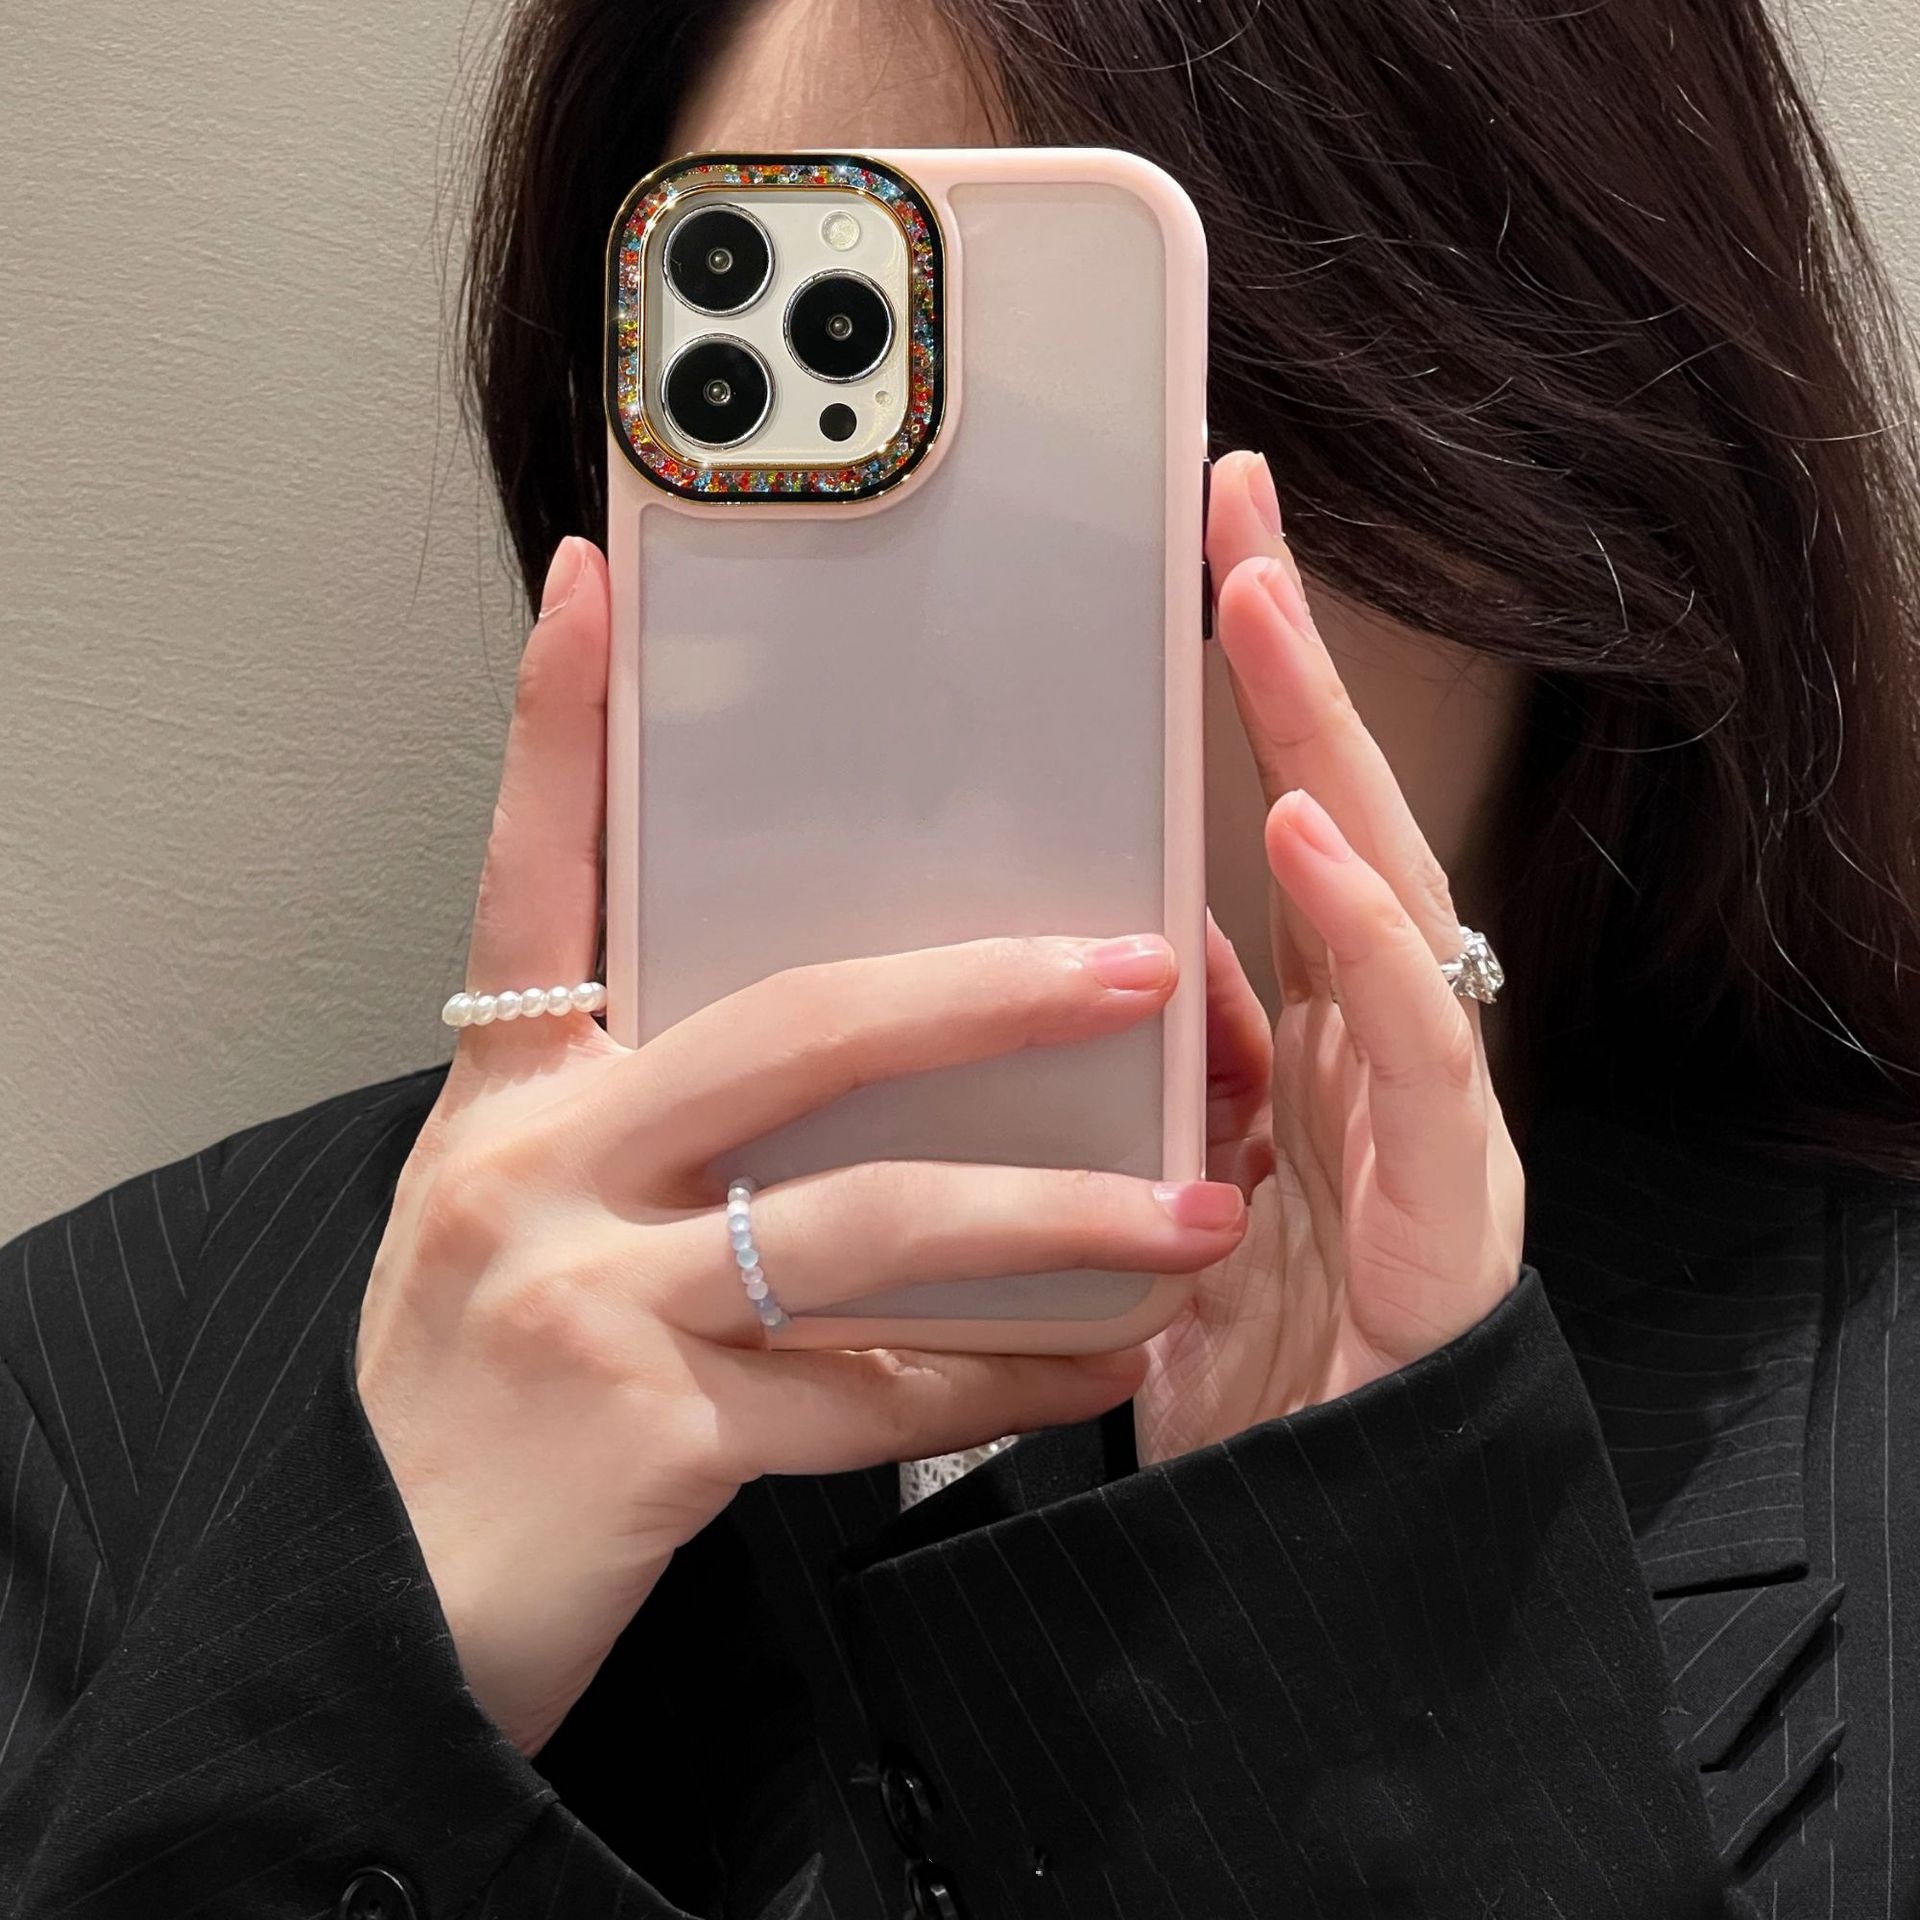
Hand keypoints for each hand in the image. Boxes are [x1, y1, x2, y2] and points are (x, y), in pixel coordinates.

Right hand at [353, 536, 1250, 1754]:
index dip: (558, 727)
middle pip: (792, 1028)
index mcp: (511, 1095)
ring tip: (1197, 1206)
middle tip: (1142, 962)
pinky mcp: (651, 1428)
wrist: (382, 1606)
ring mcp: (590, 1294)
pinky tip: (1104, 1362)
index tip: (603, 586)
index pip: (535, 875)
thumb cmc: (463, 1399)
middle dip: (986, 989)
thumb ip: (634, 1117)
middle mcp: (537, 1166)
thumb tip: (819, 1039)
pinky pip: (879, 1395)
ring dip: (1054, 1214)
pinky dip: (1006, 1379)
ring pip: (869, 1216)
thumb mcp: (514, 1213)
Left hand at [1137, 453, 1526, 1466]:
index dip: (1247, 697)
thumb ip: (1164, 1055)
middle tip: (1234, 505)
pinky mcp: (1449, 1210)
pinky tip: (1314, 842)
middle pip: (1341, 823)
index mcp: (1301, 1043)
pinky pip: (1411, 1058)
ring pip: (1388, 900)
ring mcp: (1423, 1120)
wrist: (1311, 1547)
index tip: (1192, 560)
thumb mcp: (1164, 1176)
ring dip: (1325, 747)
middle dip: (1292, 665)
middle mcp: (1372, 1055)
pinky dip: (1365, 943)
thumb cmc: (1233, 1358)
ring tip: (1258, 604)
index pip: (1278, 829)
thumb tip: (1108, 934)